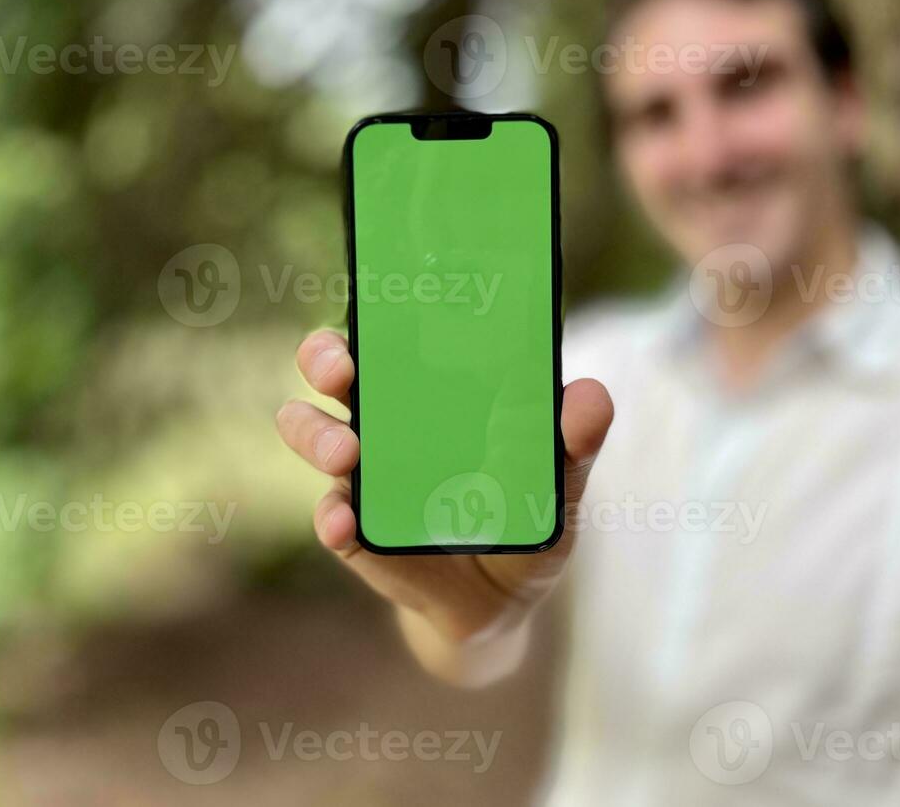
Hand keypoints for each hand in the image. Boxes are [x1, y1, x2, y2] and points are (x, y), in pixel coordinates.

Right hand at [276, 329, 613, 644]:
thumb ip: (575, 438)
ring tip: (347, 455)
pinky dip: (331, 517)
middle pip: (329, 365)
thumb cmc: (526, 513)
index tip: (378, 301)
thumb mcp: (560, 478)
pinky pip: (328, 514)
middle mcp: (383, 417)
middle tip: (344, 371)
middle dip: (326, 358)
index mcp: (431, 386)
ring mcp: (361, 471)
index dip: (374, 309)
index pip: (391, 331)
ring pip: (309, 430)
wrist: (505, 598)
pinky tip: (345, 523)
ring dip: (318, 434)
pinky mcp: (354, 527)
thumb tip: (589, 395)